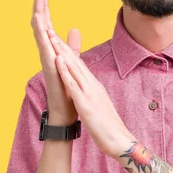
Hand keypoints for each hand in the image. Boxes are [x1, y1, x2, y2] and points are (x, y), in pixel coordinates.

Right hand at [31, 0, 81, 125]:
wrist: (65, 109)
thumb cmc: (66, 86)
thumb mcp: (71, 60)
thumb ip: (71, 45)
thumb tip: (74, 29)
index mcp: (52, 46)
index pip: (47, 21)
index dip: (45, 4)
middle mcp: (46, 50)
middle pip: (41, 22)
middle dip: (40, 3)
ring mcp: (46, 57)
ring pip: (40, 32)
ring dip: (38, 16)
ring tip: (37, 0)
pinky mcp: (49, 66)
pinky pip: (44, 47)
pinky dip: (41, 34)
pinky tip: (39, 22)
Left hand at [48, 29, 133, 157]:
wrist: (120, 142)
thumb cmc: (109, 127)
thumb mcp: (99, 105)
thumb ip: (93, 95)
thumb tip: (89, 89)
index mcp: (94, 87)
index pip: (79, 65)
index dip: (68, 52)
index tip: (57, 40)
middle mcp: (92, 86)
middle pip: (75, 62)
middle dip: (62, 46)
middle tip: (51, 31)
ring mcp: (89, 94)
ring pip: (74, 68)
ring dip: (62, 52)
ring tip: (52, 38)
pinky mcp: (85, 104)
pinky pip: (73, 85)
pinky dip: (65, 72)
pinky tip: (58, 61)